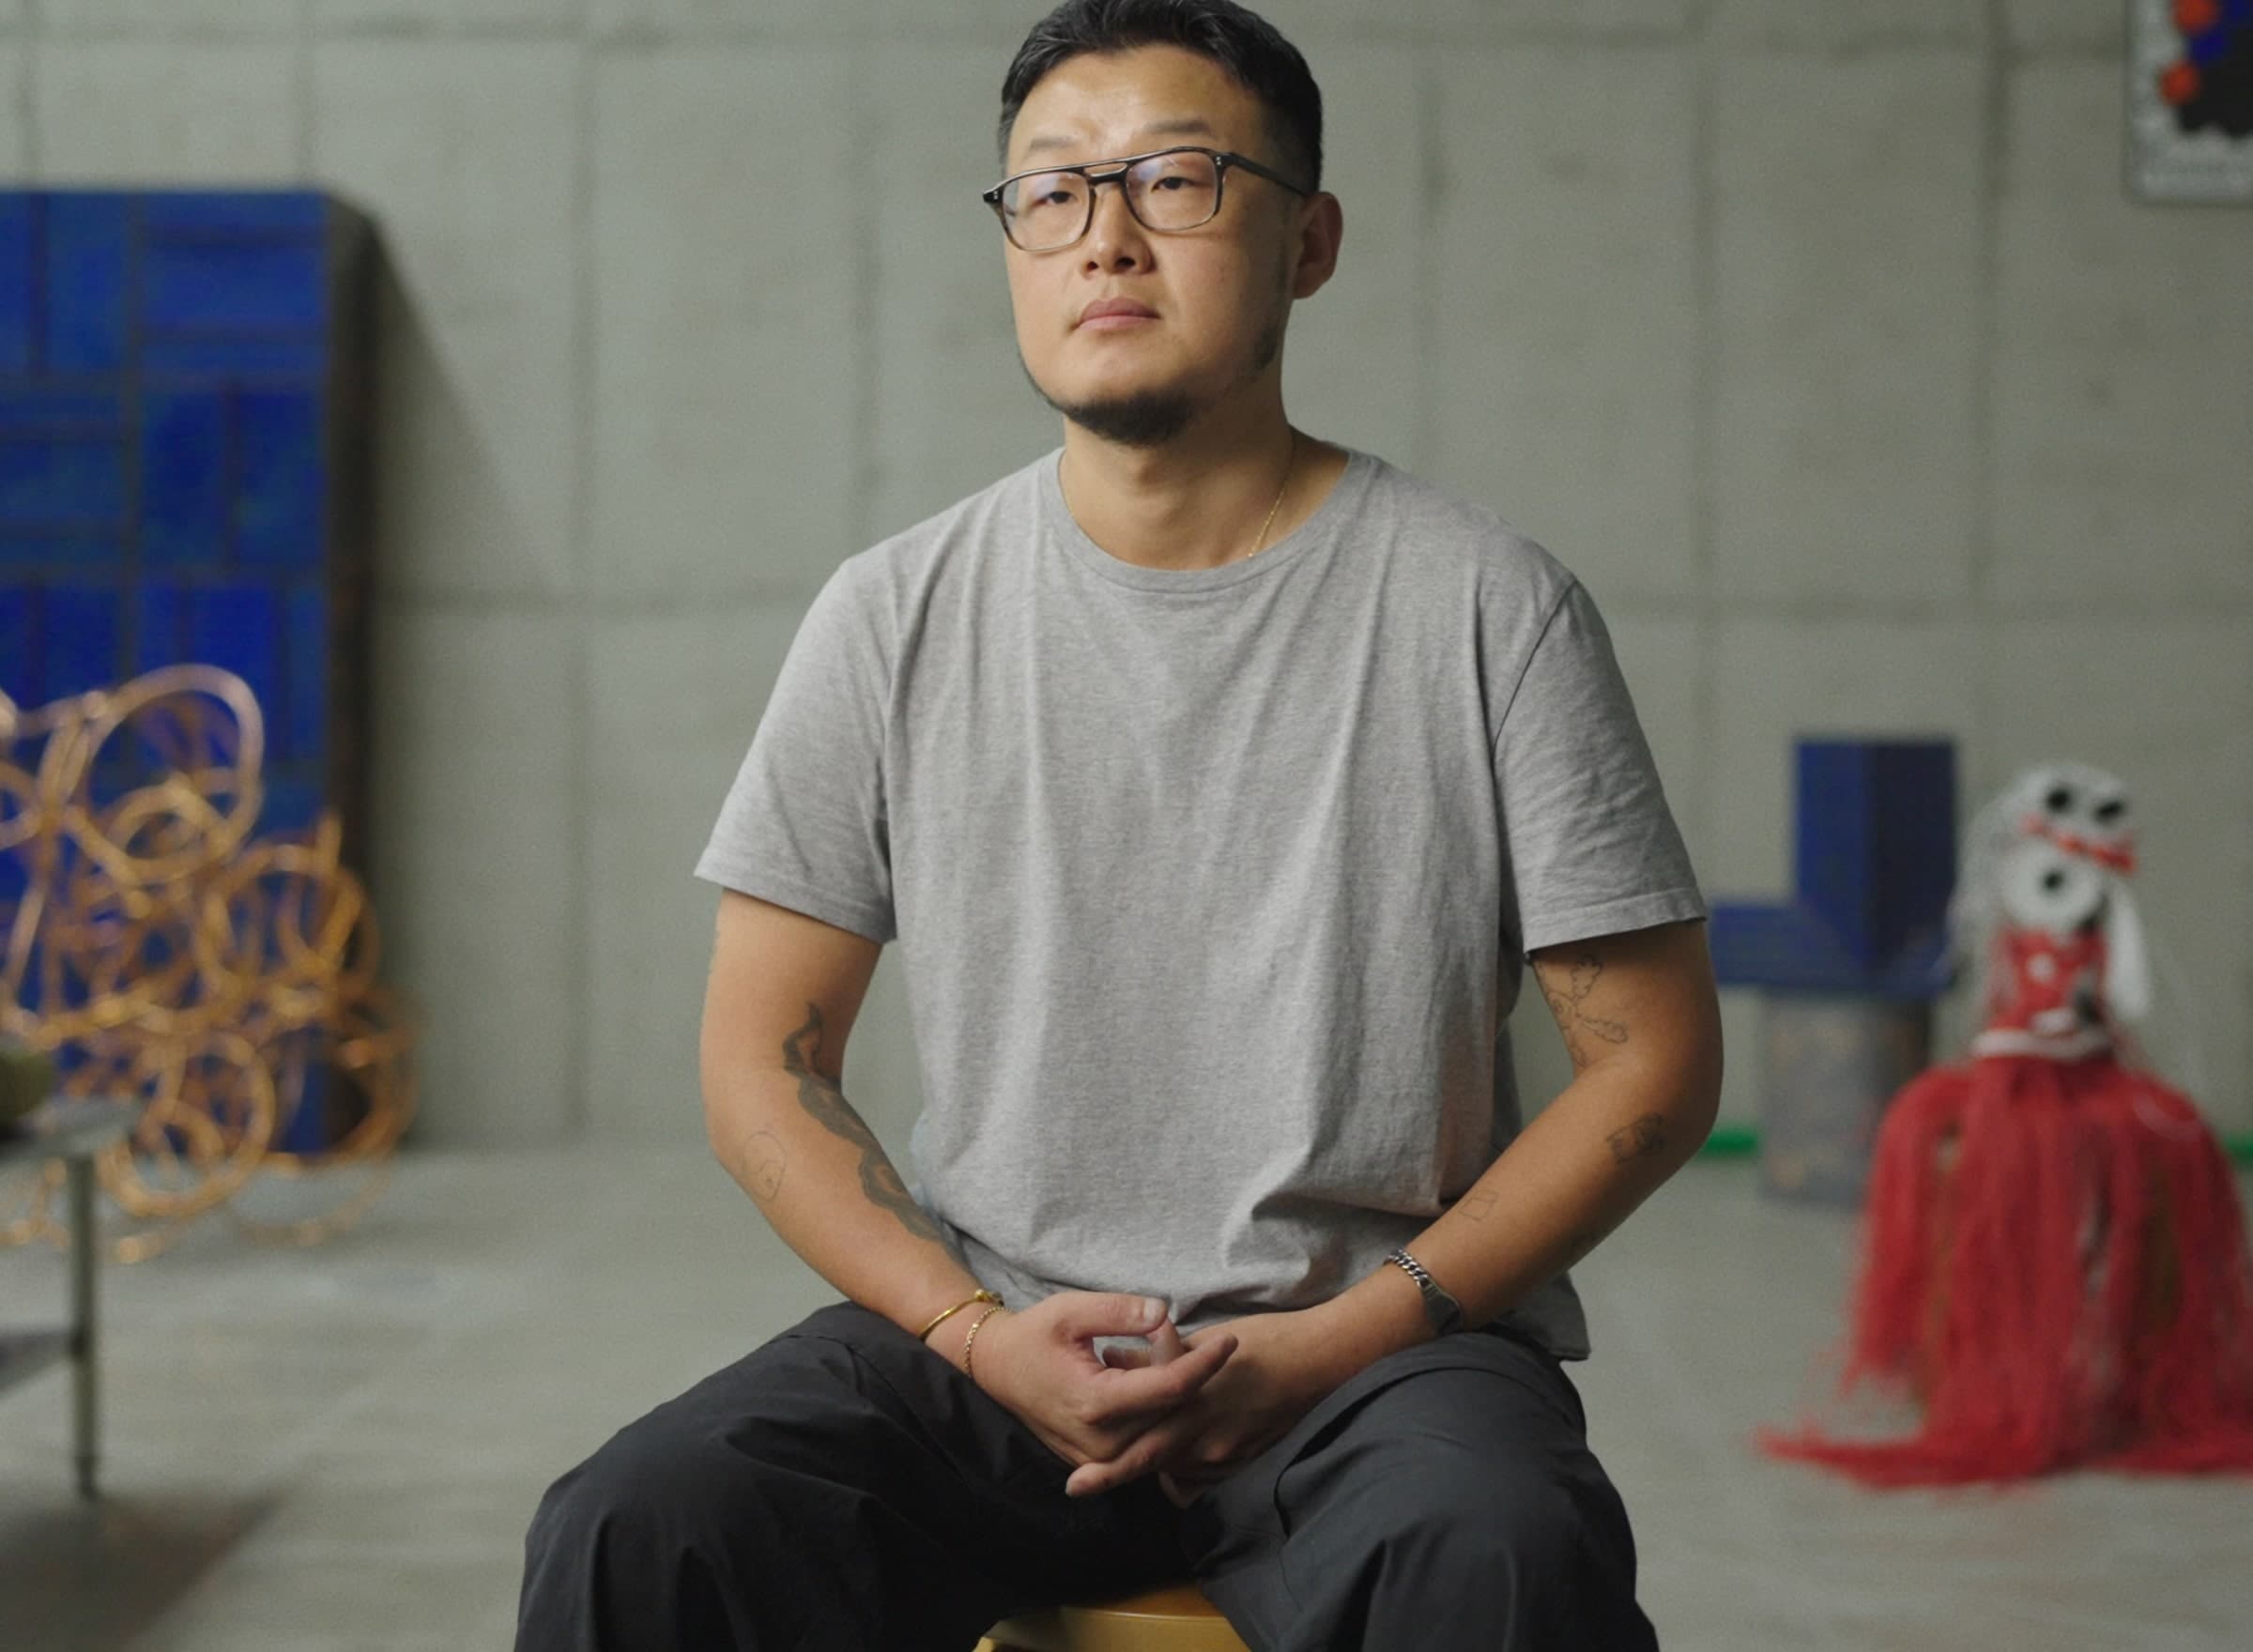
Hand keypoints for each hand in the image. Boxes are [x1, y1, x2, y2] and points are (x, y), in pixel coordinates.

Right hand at [940, 1292, 1240, 1488]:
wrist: (997, 1368)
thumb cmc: (1034, 1334)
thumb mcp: (1071, 1310)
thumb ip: (1119, 1311)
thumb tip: (1164, 1313)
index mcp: (1094, 1403)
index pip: (1169, 1389)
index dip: (1204, 1364)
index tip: (1230, 1340)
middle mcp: (1101, 1441)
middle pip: (1172, 1411)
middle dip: (1188, 1371)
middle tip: (1179, 1335)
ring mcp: (1099, 1457)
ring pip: (1162, 1429)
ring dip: (1174, 1392)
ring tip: (1163, 1353)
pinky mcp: (1099, 1460)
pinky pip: (1145, 1439)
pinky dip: (1158, 1409)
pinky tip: (1152, 1376)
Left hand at [1071, 1309, 1332, 1505]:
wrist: (1318, 1361)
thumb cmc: (1261, 1339)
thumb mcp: (1202, 1340)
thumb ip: (1156, 1355)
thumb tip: (1115, 1359)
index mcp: (1193, 1401)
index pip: (1142, 1442)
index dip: (1107, 1466)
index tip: (1074, 1482)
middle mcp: (1208, 1436)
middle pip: (1152, 1463)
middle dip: (1115, 1475)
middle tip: (1077, 1485)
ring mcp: (1228, 1453)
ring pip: (1177, 1469)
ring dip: (1153, 1462)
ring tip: (1125, 1453)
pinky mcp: (1244, 1459)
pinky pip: (1203, 1473)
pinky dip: (1184, 1465)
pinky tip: (1174, 1451)